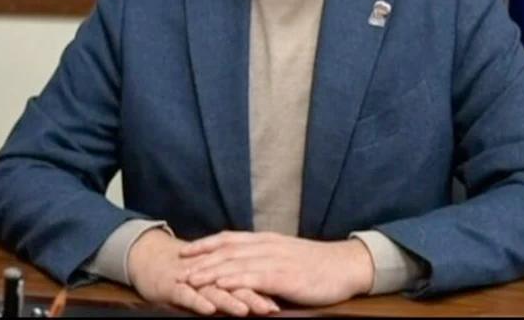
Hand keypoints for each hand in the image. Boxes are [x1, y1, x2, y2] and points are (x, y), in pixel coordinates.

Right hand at [127, 229, 279, 315]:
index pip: (251, 274)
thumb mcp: (217, 274)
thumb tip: (272, 293)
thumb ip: (240, 281)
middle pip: (236, 282)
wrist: (154, 260)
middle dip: (254, 295)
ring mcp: (192, 279)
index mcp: (226, 266)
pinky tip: (208, 310)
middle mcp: (211, 272)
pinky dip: (197, 301)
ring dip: (229, 300)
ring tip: (244, 310)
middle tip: (271, 308)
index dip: (267, 285)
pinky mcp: (173, 286)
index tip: (284, 296)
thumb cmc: (192, 271)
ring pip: (214, 289)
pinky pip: (186, 296)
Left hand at [179, 231, 374, 306]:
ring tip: (191, 278)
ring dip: (211, 271)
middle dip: (201, 259)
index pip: (229, 238)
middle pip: (227, 250)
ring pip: (236, 263)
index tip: (185, 250)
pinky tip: (220, 285)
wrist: (345, 266)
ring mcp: (275, 259)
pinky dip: (234, 280)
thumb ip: (265, 257)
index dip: (206, 244)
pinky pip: (254, 277)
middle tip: (179, 267)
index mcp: (267, 240)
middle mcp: (267, 246)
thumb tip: (244, 264)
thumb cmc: (317, 265)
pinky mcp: (284, 275)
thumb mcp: (286, 255)